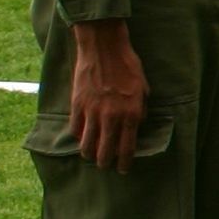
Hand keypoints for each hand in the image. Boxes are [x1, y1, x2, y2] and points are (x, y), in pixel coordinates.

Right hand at [69, 19, 147, 171]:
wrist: (103, 49)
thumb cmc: (127, 66)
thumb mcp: (143, 88)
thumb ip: (140, 109)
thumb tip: (137, 124)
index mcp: (132, 113)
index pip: (127, 147)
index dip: (124, 162)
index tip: (123, 169)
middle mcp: (112, 116)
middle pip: (104, 151)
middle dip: (105, 162)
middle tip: (105, 166)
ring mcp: (92, 112)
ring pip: (86, 144)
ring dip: (88, 154)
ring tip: (91, 156)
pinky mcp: (76, 105)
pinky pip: (75, 129)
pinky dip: (78, 136)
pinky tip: (81, 138)